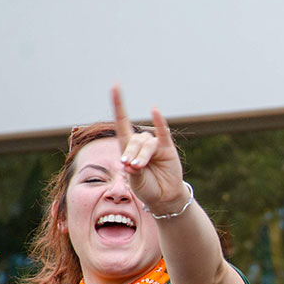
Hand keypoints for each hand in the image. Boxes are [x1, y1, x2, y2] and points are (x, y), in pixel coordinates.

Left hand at [112, 86, 188, 215]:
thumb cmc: (147, 188)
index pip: (122, 121)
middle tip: (132, 167)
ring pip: (145, 143)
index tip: (115, 86)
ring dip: (142, 155)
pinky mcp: (167, 148)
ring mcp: (155, 145)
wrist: (164, 197)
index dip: (119, 104)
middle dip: (131, 153)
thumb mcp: (135, 181)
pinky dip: (159, 121)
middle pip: (133, 140)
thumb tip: (132, 163)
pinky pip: (162, 132)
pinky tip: (155, 111)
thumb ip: (134, 171)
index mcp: (127, 147)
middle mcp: (140, 143)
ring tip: (140, 168)